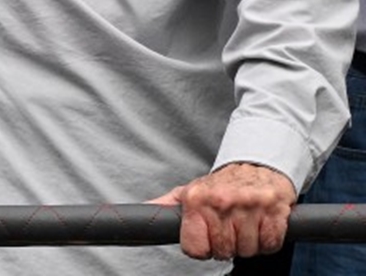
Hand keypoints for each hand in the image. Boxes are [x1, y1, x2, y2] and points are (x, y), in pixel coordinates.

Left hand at [150, 162, 295, 260]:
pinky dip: (268, 241)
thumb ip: (166, 206)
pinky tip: (261, 225)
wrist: (256, 165)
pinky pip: (271, 244)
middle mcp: (221, 201)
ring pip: (248, 250)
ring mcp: (249, 205)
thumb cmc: (221, 185)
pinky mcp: (275, 210)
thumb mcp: (189, 192)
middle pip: (223, 251)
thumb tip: (141, 215)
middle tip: (230, 229)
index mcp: (196, 199)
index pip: (194, 248)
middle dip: (227, 246)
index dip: (202, 249)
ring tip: (245, 225)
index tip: (207, 239)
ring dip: (249, 243)